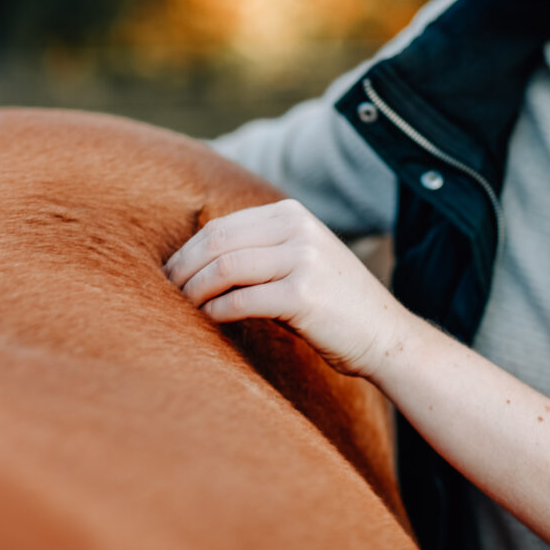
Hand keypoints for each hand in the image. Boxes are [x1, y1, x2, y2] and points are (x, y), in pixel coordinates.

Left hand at [163, 199, 409, 377]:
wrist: (385, 335)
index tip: (169, 275)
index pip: (221, 227)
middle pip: (217, 242)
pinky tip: (207, 322)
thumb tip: (193, 263)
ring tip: (181, 309)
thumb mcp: (298, 261)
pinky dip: (215, 312)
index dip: (187, 252)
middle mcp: (297, 229)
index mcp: (291, 214)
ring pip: (224, 269)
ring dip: (194, 291)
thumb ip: (257, 252)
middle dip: (183, 270)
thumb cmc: (333, 305)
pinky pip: (241, 301)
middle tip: (164, 294)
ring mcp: (302, 259)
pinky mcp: (303, 294)